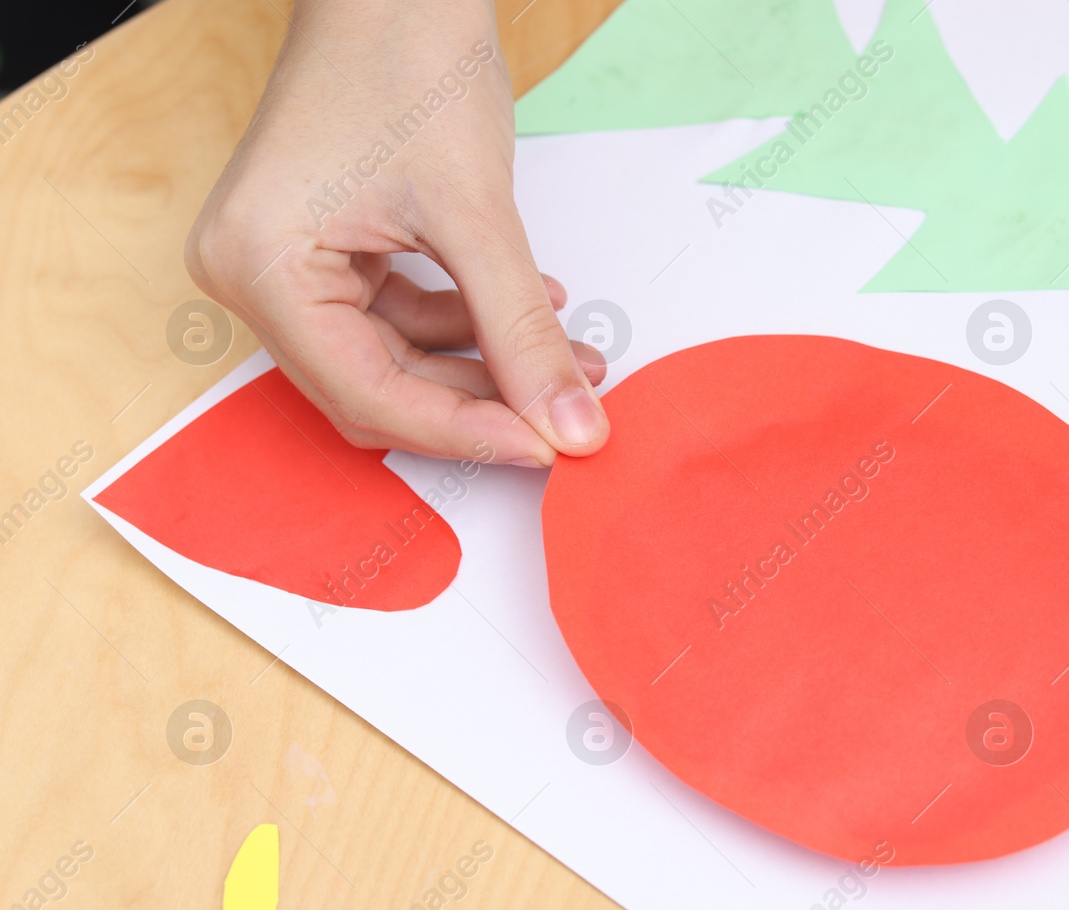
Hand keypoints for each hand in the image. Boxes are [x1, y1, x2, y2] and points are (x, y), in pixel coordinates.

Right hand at [185, 0, 606, 465]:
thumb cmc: (408, 60)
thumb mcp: (478, 213)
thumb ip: (523, 331)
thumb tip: (571, 424)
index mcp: (259, 267)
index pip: (369, 396)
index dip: (466, 430)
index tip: (547, 445)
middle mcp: (252, 275)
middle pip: (376, 390)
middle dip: (479, 402)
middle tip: (566, 412)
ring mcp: (284, 264)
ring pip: (394, 363)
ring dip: (484, 366)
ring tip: (570, 356)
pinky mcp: (322, 250)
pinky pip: (396, 321)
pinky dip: (465, 325)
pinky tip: (533, 312)